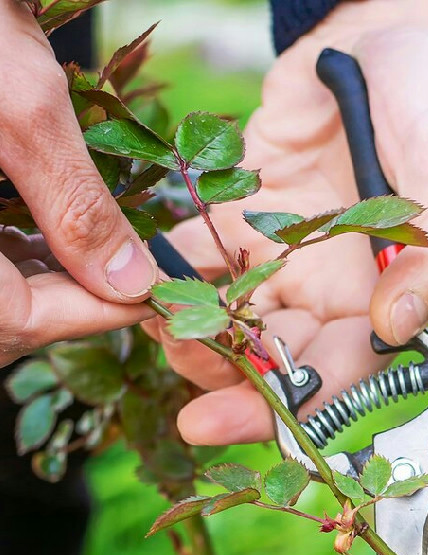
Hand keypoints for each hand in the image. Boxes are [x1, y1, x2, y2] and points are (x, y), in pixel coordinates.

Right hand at [0, 4, 158, 366]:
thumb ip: (74, 204)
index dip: (91, 317)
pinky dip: (14, 251)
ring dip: (43, 282)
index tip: (154, 299)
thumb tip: (129, 284)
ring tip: (104, 256)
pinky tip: (49, 228)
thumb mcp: (19, 103)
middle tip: (135, 281)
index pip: (13, 320)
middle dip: (68, 305)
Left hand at [153, 0, 427, 444]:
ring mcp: (288, 257)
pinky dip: (172, 274)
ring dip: (196, 336)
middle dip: (231, 386)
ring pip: (236, 325)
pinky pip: (202, 259)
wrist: (381, 31)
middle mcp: (339, 292)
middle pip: (282, 366)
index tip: (236, 422)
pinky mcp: (245, 216)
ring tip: (159, 321)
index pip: (348, 378)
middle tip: (185, 383)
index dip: (297, 411)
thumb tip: (396, 329)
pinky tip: (151, 274)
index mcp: (394, 298)